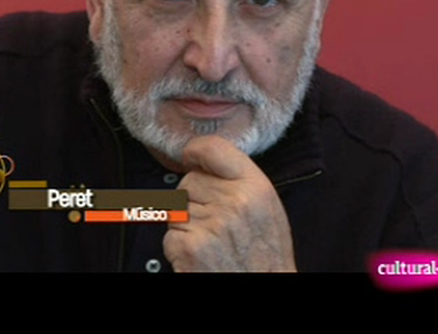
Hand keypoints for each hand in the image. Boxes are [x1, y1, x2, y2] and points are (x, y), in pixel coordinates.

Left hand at [163, 135, 296, 271]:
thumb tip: (206, 161)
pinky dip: (179, 246)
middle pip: (189, 180)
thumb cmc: (266, 257)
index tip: (190, 156)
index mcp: (255, 187)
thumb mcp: (267, 208)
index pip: (214, 148)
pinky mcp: (189, 246)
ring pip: (177, 207)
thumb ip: (240, 179)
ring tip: (211, 240)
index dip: (195, 151)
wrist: (264, 289)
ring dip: (186, 223)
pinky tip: (201, 255)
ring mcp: (210, 224)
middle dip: (194, 198)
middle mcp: (234, 201)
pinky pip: (170, 233)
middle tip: (214, 222)